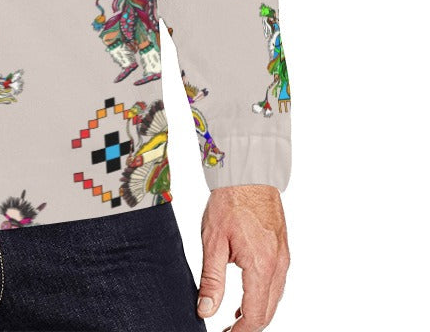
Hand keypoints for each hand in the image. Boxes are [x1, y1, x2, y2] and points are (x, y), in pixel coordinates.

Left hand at [197, 185, 289, 330]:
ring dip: (257, 312)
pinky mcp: (282, 250)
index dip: (240, 331)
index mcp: (262, 266)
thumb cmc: (229, 202)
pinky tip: (246, 296)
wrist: (248, 175)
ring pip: (274, 299)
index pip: (255, 314)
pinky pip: (276, 283)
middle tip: (228, 331)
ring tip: (234, 319)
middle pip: (268, 311)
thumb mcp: (213, 242)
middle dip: (249, 326)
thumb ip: (211, 280)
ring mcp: (283, 258)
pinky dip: (263, 296)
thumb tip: (206, 309)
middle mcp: (278, 266)